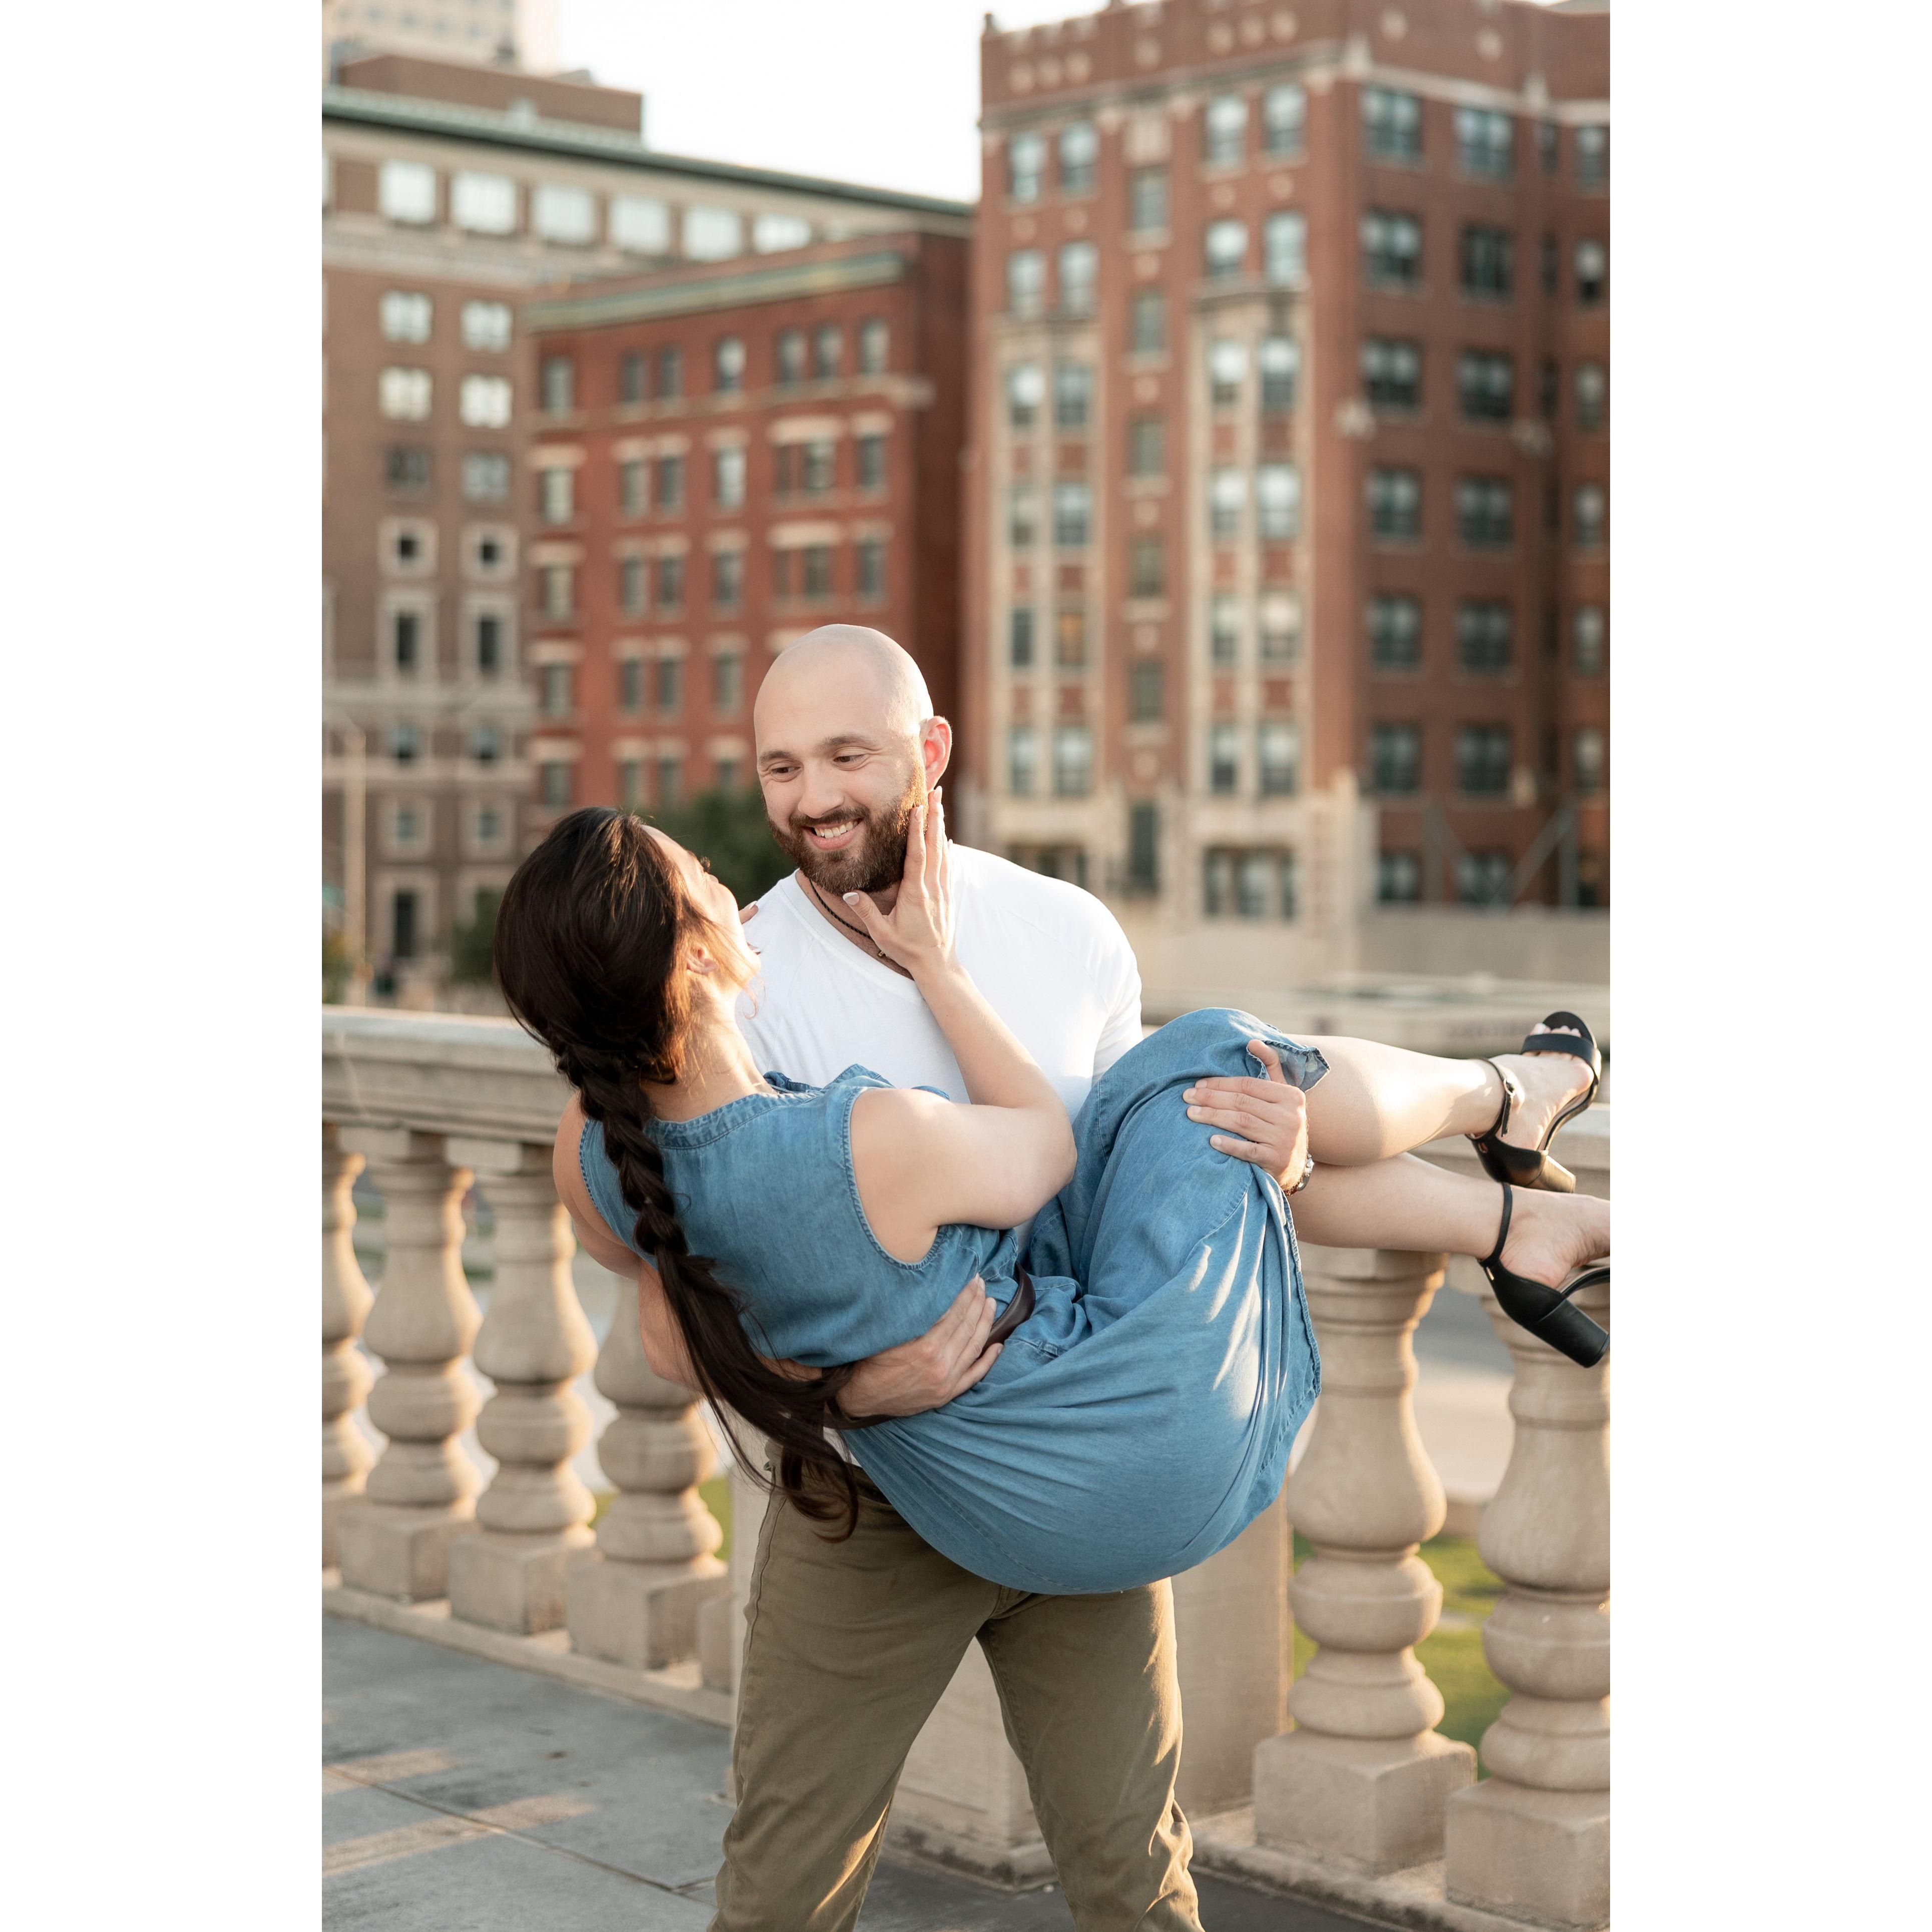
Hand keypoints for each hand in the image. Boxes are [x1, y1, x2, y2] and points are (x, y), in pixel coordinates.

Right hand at [835, 1278, 1000, 1417]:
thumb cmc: (869, 1359)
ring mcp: (946, 1381)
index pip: (954, 1313)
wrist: (861, 1397)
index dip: (965, 1293)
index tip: (971, 1278)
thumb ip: (912, 1315)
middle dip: (976, 1302)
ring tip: (991, 1304)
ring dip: (985, 1323)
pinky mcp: (947, 1394)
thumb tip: (932, 1288)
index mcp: (925, 1346)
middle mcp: (940, 1364)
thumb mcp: (887, 1332)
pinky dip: (988, 1360)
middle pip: (966, 1326)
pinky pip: (974, 1376)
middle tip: (982, 1285)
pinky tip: (998, 1345)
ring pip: (974, 1347)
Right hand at [840, 787, 954, 980]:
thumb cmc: (908, 949)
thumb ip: (867, 913)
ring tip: (939, 804)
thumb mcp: (882, 934)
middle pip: (934, 845)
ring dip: (940, 826)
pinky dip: (947, 848)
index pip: (916, 855)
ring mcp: (941, 889)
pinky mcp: (946, 894)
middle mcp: (931, 887)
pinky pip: (947, 865)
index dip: (917, 830)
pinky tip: (947, 837)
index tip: (917, 807)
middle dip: (934, 817)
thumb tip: (849, 893)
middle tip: (935, 792)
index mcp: (915, 894)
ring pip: (943, 851)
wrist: (938, 964)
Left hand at [1184, 1038, 1309, 1190]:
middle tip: (1187, 1097)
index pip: (1249, 1085)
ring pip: (1242, 1123)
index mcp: (1291, 1096)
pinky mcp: (1276, 1160)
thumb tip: (1252, 1041)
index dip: (1221, 1083)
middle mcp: (1291, 1116)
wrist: (1294, 1166)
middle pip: (1242, 1102)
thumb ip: (1270, 1067)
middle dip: (1211, 1098)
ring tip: (1191, 1113)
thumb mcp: (1282, 1095)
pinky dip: (1229, 1144)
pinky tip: (1211, 1140)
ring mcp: (1284, 1139)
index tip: (1198, 1084)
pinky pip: (1248, 1150)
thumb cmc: (1280, 1124)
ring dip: (1213, 1117)